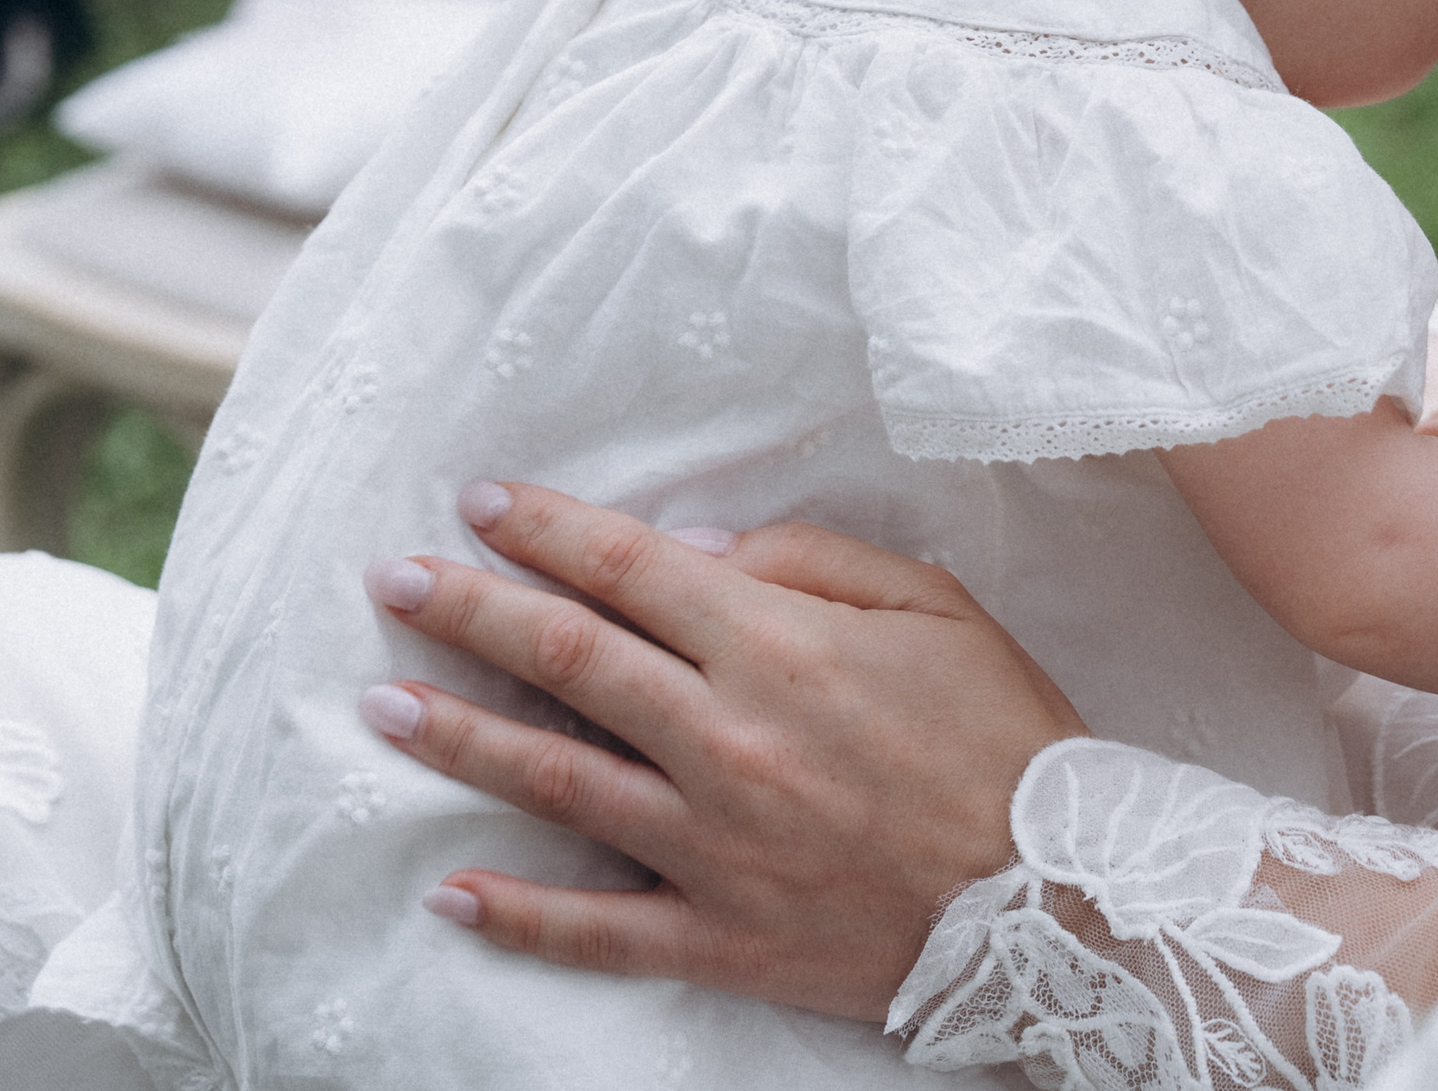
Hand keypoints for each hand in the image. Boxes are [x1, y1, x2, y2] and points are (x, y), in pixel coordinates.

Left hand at [355, 484, 1085, 1022]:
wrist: (1057, 896)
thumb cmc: (1003, 736)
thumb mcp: (931, 606)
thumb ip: (809, 561)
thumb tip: (695, 555)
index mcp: (778, 646)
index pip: (628, 570)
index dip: (545, 530)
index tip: (480, 503)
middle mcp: (727, 737)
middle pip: (566, 659)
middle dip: (466, 610)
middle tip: (394, 581)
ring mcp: (716, 844)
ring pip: (557, 780)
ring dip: (460, 738)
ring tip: (380, 708)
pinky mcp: (725, 933)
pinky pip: (600, 929)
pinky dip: (521, 915)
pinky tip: (454, 890)